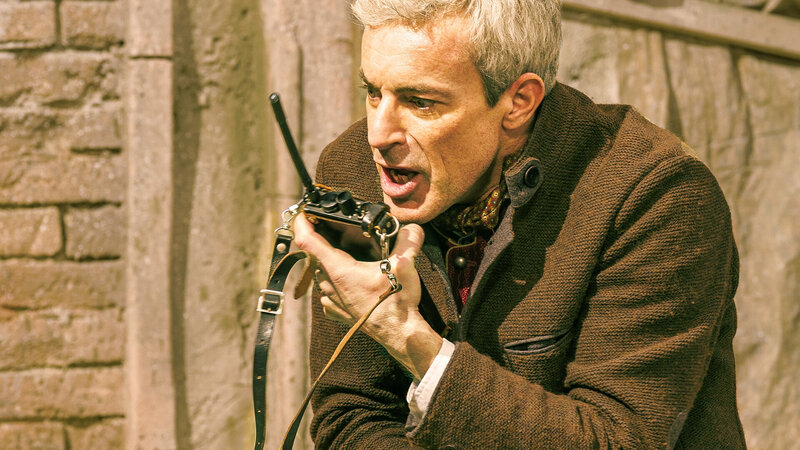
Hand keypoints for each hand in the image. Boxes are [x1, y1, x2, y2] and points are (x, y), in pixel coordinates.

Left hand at [293, 213, 441, 379]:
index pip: (307, 241)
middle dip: (323, 239)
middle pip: (315, 255)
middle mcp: (328, 284)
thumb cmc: (396, 303)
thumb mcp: (405, 266)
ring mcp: (330, 300)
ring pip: (321, 272)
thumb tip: (412, 228)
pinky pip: (328, 289)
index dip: (301, 223)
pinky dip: (337, 280)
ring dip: (331, 261)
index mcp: (338, 270)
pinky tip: (353, 279)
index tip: (303, 212)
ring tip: (349, 254)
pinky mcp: (336, 311)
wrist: (398, 334)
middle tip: (336, 228)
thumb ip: (408, 240)